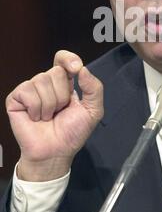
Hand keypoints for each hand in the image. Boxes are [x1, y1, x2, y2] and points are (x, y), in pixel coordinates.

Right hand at [6, 50, 102, 180]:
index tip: (76, 68)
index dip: (68, 59)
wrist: (55, 152)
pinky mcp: (16, 99)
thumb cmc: (72, 133)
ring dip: (49, 104)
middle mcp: (47, 84)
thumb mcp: (93, 111)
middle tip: (59, 111)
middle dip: (62, 95)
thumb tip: (83, 69)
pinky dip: (35, 107)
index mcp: (65, 83)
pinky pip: (27, 91)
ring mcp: (30, 90)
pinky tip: (35, 118)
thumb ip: (94, 88)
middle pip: (56, 72)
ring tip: (48, 117)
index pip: (62, 59)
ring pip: (42, 81)